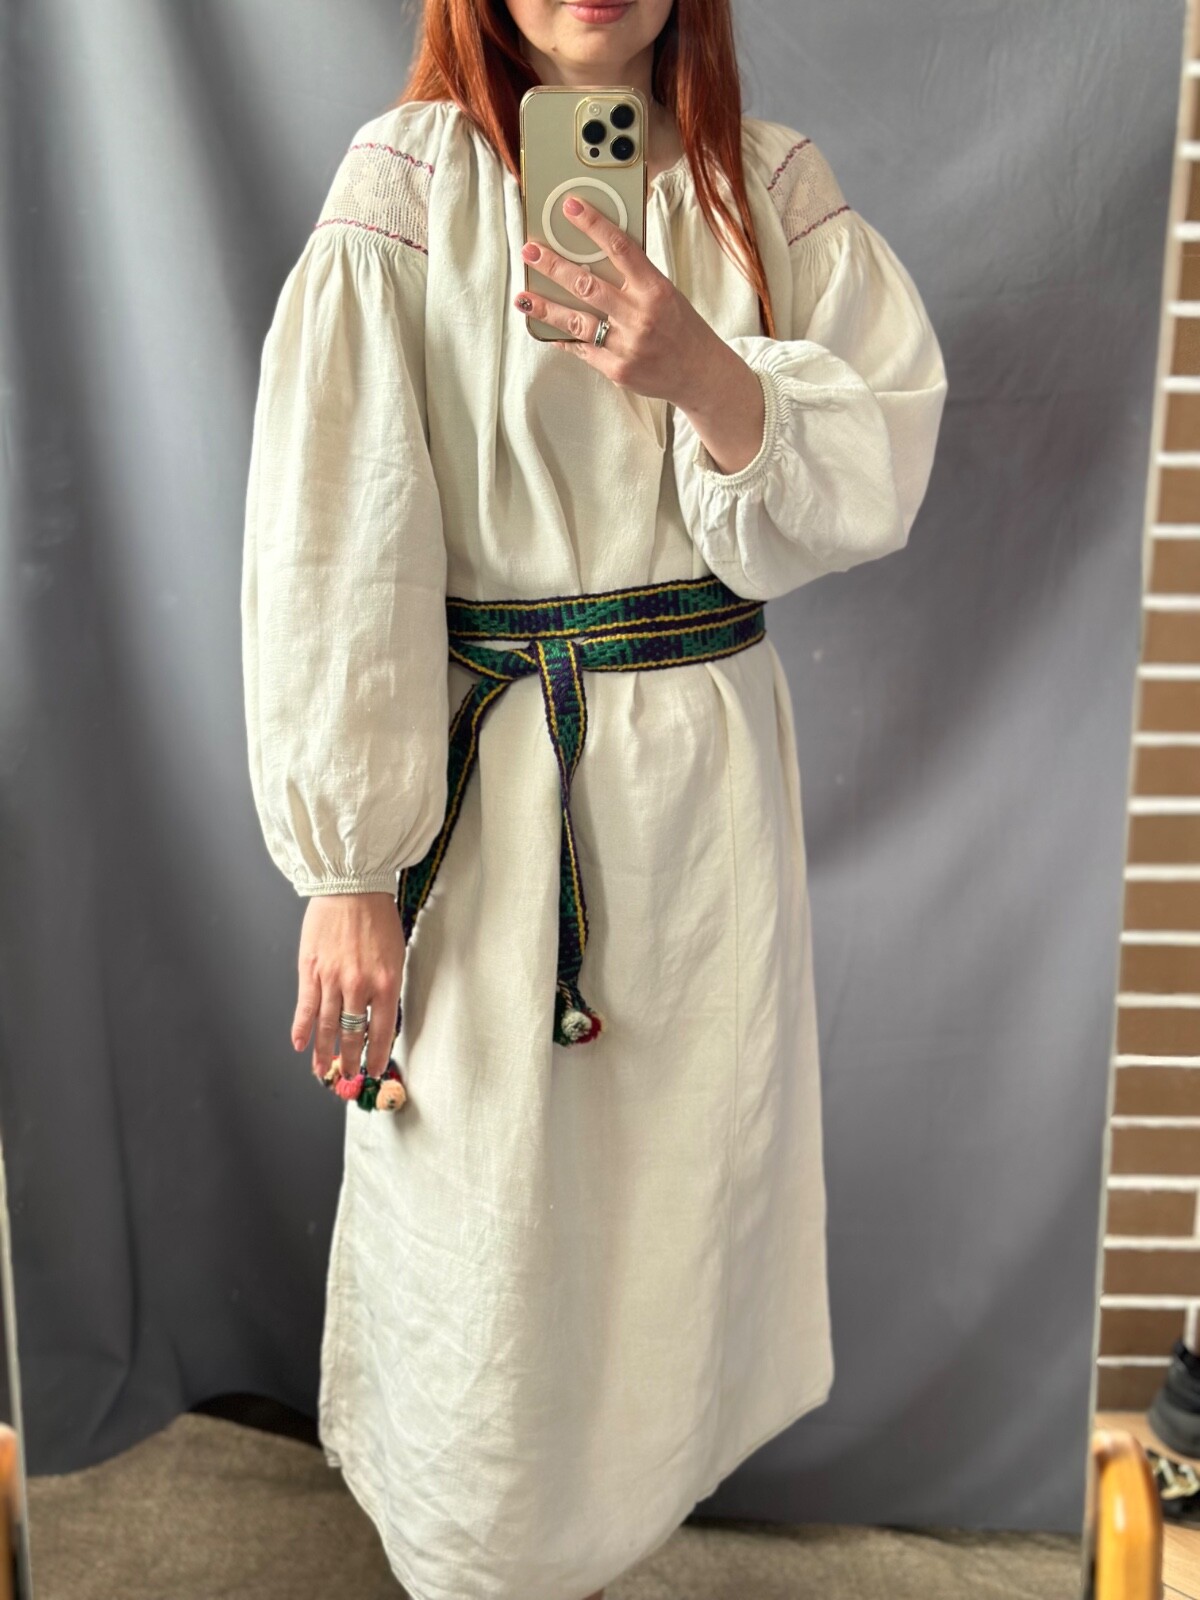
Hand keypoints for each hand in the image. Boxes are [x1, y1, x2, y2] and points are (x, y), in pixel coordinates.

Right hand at [293, 893, 404, 1082]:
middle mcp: (359, 985)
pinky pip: (305, 1007)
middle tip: (347, 1076)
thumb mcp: (395, 955)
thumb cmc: (378, 918)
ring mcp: (332, 979)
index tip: (374, 1071)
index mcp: (387, 983)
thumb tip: (378, 1019)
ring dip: (323, 1052)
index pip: (382, 1031)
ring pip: (326, 1027)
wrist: (352, 887)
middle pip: (352, 1035)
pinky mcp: (310, 970)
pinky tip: (299, 1046)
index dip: (376, 1055)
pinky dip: (301, 1029)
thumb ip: (386, 988)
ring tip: (322, 1070)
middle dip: (349, 1060)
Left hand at [514, 193, 723, 408]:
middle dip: (553, 266)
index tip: (570, 206)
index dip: (592, 224)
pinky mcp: (616, 369)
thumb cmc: (681, 327)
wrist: (699, 373)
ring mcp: (626, 345)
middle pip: (587, 284)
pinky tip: (542, 327)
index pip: (619, 248)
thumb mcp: (666, 292)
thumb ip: (635, 275)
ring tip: (523, 296)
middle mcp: (639, 316)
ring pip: (576, 320)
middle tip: (530, 251)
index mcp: (655, 289)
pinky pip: (581, 349)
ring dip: (545, 307)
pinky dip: (561, 336)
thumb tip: (599, 249)